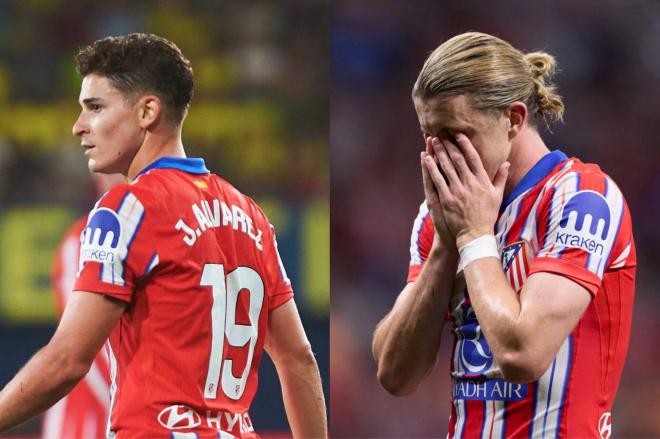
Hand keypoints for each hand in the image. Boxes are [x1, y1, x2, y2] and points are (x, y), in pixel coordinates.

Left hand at [423, 134, 508, 248]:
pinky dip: (431, 168)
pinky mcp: (447, 198)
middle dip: (449, 145)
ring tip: (433, 141)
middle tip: (442, 133)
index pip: (473, 158)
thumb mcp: (497, 196)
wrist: (475, 235)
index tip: (458, 134)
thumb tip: (506, 163)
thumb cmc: (487, 216)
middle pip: (458, 159)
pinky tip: (426, 158)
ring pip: (446, 167)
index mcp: (482, 181)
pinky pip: (437, 179)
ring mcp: (457, 191)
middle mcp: (470, 183)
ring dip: (439, 152)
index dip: (465, 145)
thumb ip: (501, 178)